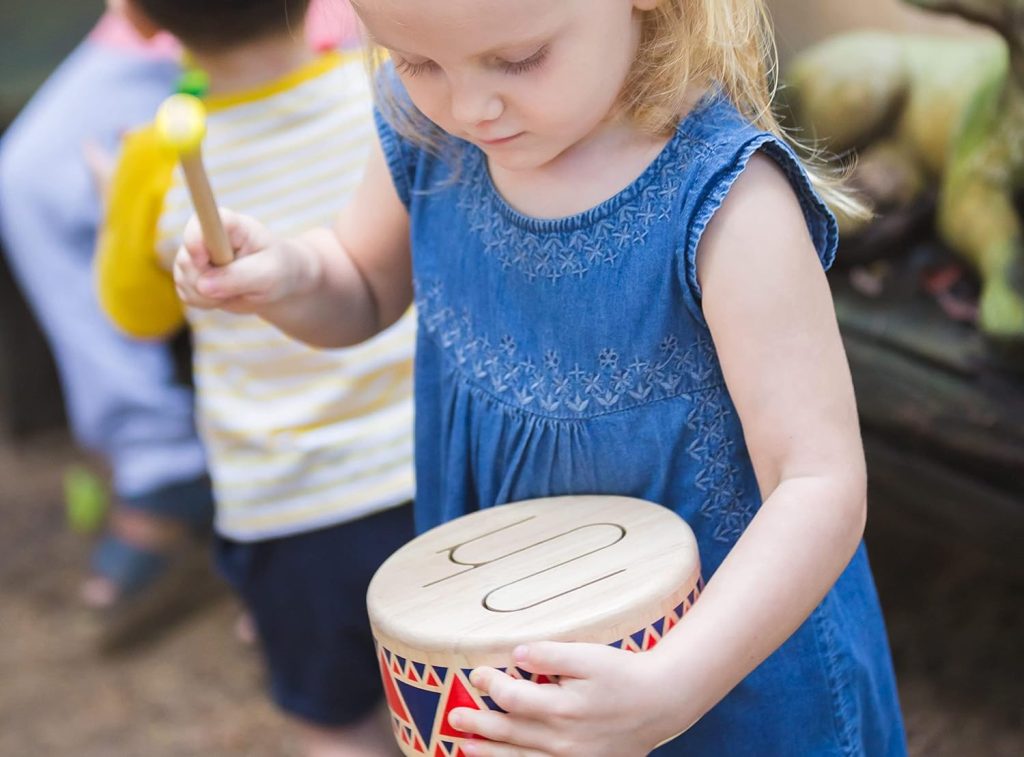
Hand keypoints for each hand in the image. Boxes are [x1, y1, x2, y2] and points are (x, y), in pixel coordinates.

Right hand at [173, 209, 313, 313]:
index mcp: (229, 223)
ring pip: (183, 279)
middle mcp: (205, 234)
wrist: (278, 283)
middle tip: (239, 287)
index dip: (195, 239)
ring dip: (208, 296)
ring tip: (237, 291)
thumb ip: (239, 277)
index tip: (203, 259)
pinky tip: (225, 296)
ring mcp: (194, 254)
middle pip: (187, 259)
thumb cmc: (279, 270)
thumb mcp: (269, 274)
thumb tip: (202, 286)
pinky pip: (185, 294)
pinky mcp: (190, 274)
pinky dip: (205, 303)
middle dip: (208, 282)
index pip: (202, 220)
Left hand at [449, 642, 677, 756]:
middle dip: (477, 724)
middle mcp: (563, 737)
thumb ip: (551, 655)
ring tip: (464, 746)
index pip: (511, 698)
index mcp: (562, 707)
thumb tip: (517, 655)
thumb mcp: (589, 656)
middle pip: (509, 731)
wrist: (661, 702)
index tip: (476, 674)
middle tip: (454, 716)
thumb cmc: (623, 675)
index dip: (490, 684)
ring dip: (489, 752)